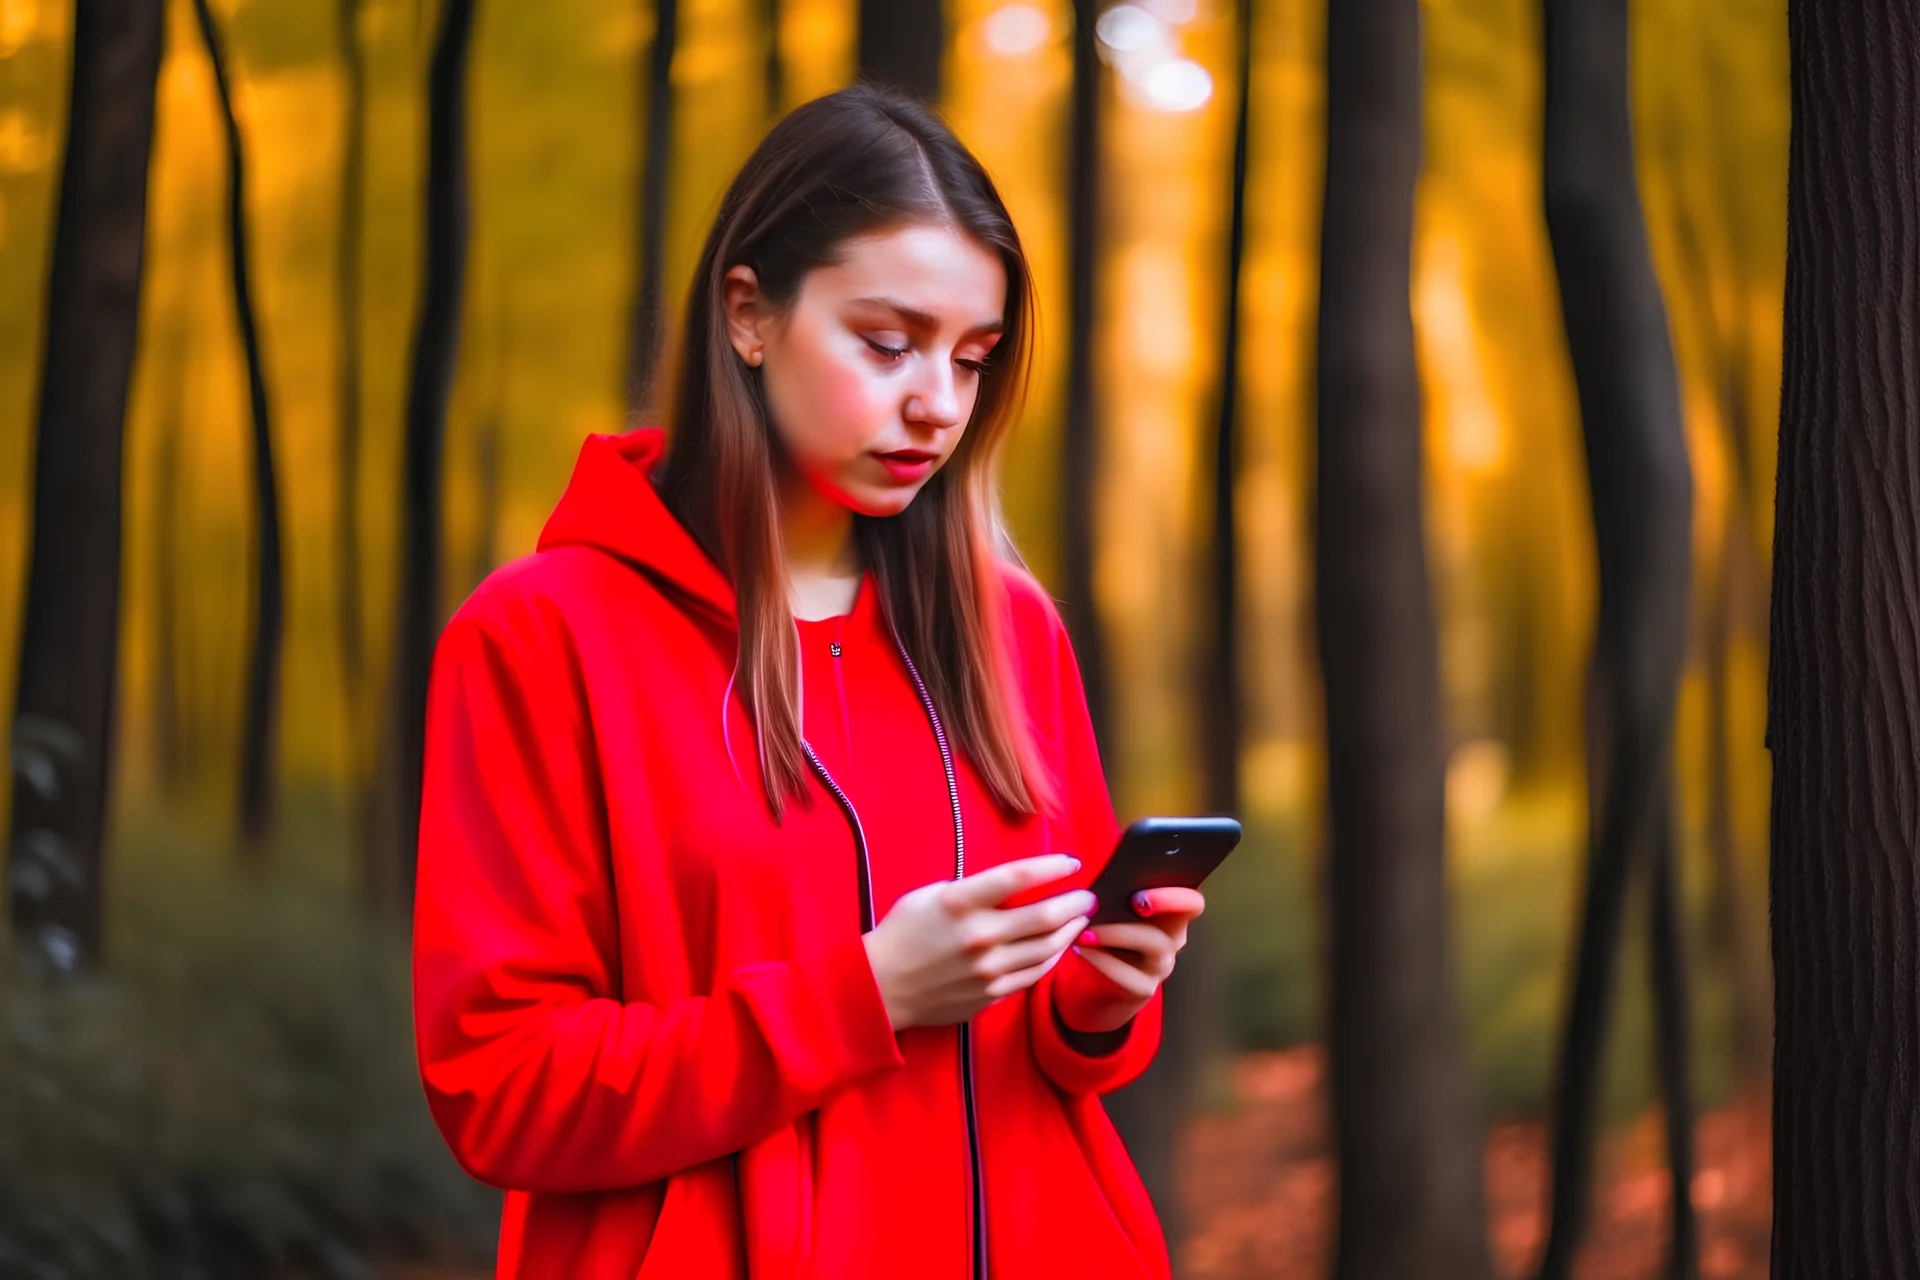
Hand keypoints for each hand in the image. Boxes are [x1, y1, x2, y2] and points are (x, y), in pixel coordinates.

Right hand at [863, 854, 1095, 1030]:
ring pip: (1046, 948)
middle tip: (1089, 897)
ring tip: (1081, 919)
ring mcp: (987, 970)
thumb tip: (1018, 884)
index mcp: (960, 902)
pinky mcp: (991, 994)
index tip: (1072, 862)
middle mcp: (979, 936)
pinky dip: (1052, 958)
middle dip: (1076, 903)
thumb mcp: (932, 895)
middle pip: (1045, 917)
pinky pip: (1033, 975)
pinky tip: (1059, 946)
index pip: (1019, 876)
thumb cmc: (904, 932)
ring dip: (1071, 931)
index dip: (1053, 867)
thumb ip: (975, 890)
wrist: (881, 987)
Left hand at [1055, 887, 1205, 1034]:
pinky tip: (1079, 948)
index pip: (1192, 901)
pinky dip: (1101, 959)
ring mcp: (1162, 965)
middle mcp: (1173, 938)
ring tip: (1085, 929)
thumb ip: (1116, 895)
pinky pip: (1128, 974)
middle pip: (1183, 916)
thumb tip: (1102, 877)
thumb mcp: (1113, 915)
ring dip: (1116, 932)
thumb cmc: (1105, 939)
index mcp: (1169, 914)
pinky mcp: (1144, 988)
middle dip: (1155, 903)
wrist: (1096, 986)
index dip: (1175, 894)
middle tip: (1114, 901)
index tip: (1139, 893)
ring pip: (1155, 943)